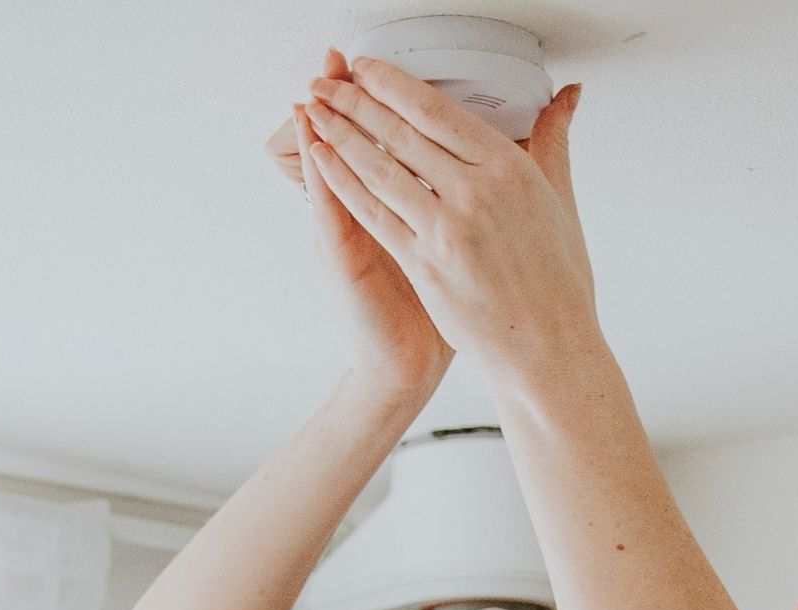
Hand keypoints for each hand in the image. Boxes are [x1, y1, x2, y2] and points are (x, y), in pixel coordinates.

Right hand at [271, 49, 449, 385]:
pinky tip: (317, 147)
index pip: (384, 139)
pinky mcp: (345, 258)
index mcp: (399, 203)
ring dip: (323, 126)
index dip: (377, 100)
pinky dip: (324, 176)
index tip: (372, 63)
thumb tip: (481, 164)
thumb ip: (461, 198)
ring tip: (316, 89)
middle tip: (336, 61)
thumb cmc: (436, 305)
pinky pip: (331, 210)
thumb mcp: (448, 242)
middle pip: (352, 143)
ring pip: (332, 168)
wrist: (411, 360)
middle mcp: (367, 213)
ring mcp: (350, 234)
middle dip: (346, 99)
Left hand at [295, 57, 592, 376]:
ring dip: (339, 133)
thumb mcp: (562, 202)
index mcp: (512, 170)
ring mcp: (446, 228)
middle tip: (326, 78)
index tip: (367, 68)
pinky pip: (373, 212)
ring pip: (379, 168)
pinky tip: (323, 161)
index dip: (394, 85)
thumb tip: (567, 96)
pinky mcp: (423, 263)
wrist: (548, 348)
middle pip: (401, 133)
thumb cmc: (559, 281)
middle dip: (355, 100)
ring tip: (315, 109)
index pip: (439, 111)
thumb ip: (553, 142)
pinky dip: (343, 182)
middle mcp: (477, 193)